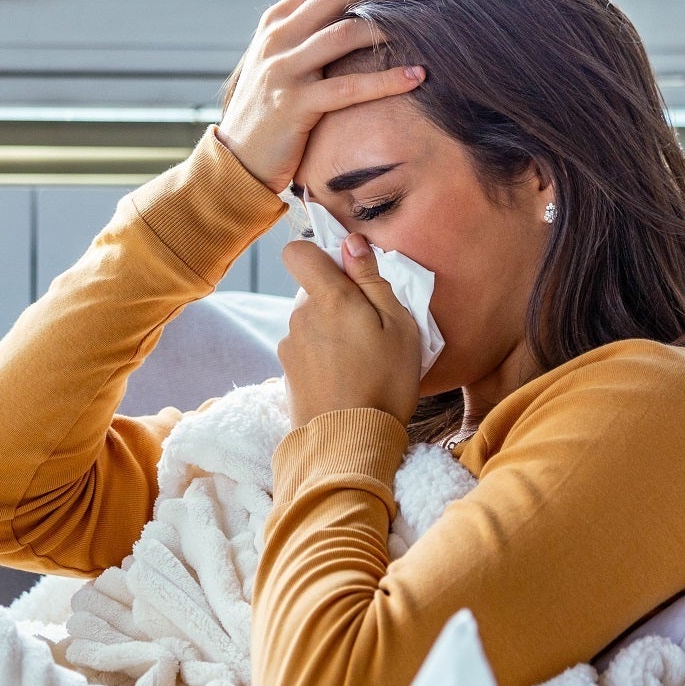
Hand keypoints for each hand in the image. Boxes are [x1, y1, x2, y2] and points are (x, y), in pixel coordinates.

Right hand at [216, 0, 432, 194]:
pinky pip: (349, 87)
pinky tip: (416, 76)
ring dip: (391, 27)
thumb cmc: (264, 113)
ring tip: (428, 26)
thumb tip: (335, 5)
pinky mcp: (295, 105)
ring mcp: (284, 70)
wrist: (236, 161)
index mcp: (275, 24)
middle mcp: (277, 39)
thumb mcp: (273, 62)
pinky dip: (387, 80)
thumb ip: (297, 33)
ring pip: (344, 34)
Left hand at [278, 233, 422, 429]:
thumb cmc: (385, 382)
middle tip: (370, 330)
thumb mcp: (398, 326)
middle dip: (337, 300)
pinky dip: (322, 357)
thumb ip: (371, 279)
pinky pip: (305, 350)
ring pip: (309, 322)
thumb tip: (350, 242)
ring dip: (330, 331)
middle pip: (312, 291)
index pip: (297, 252)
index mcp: (328, 298)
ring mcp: (289, 346)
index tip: (345, 271)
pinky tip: (344, 379)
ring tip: (360, 361)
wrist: (350, 443)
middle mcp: (299, 317)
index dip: (319, 254)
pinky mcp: (286, 372)